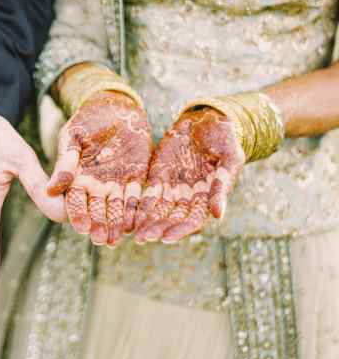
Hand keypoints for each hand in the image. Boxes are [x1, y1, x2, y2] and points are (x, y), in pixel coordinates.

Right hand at [47, 91, 151, 246]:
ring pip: (117, 209)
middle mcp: (96, 186)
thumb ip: (65, 162)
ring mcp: (116, 184)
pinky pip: (137, 198)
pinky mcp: (136, 179)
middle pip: (96, 211)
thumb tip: (52, 189)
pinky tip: (138, 222)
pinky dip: (138, 211)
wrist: (114, 107)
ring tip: (118, 238)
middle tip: (101, 239)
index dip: (78, 215)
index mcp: (77, 178)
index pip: (75, 202)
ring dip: (117, 224)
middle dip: (99, 226)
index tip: (80, 227)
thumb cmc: (87, 120)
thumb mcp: (73, 137)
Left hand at [133, 108, 244, 244]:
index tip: (166, 239)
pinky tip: (129, 216)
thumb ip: (222, 186)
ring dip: (146, 222)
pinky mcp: (158, 175)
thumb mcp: (229, 158)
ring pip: (157, 210)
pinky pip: (148, 194)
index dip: (179, 230)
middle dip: (157, 229)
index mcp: (208, 196)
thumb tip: (217, 215)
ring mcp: (172, 187)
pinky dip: (139, 205)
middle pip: (171, 218)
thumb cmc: (224, 138)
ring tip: (133, 234)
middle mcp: (188, 196)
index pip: (192, 220)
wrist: (206, 119)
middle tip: (142, 239)